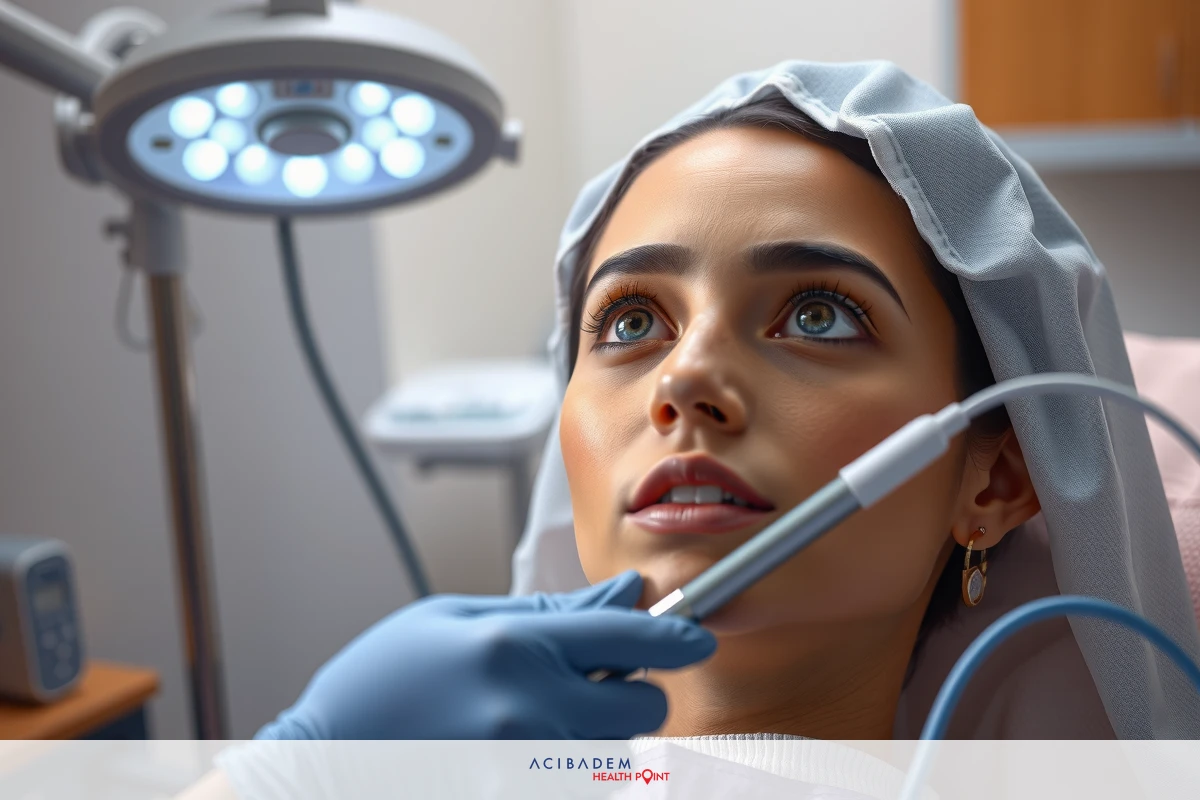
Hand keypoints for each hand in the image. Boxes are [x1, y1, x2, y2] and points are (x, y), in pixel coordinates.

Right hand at [255, 571, 715, 738]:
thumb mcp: (457, 617)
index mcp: (513, 645)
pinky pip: (578, 780)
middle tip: (592, 683)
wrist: (321, 761)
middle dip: (630, 693)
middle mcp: (528, 707)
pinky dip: (568, 764)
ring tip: (535, 719)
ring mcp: (524, 763)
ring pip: (614, 754)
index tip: (699, 637)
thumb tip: (628, 594)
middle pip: (642, 707)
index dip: (677, 636)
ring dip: (597, 734)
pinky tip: (522, 746)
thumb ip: (548, 610)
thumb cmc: (380, 682)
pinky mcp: (517, 791)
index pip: (628, 637)